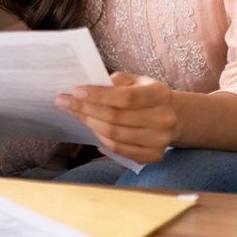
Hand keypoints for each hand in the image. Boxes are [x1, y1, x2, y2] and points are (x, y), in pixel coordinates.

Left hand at [55, 72, 177, 163]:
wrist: (173, 116)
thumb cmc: (146, 95)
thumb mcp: (136, 80)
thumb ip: (116, 81)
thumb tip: (87, 87)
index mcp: (160, 94)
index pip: (126, 98)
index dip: (98, 96)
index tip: (75, 91)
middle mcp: (164, 119)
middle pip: (116, 118)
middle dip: (85, 109)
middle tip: (64, 101)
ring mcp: (160, 140)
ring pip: (114, 135)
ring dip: (89, 123)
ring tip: (75, 113)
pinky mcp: (153, 156)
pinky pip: (118, 150)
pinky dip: (100, 138)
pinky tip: (91, 126)